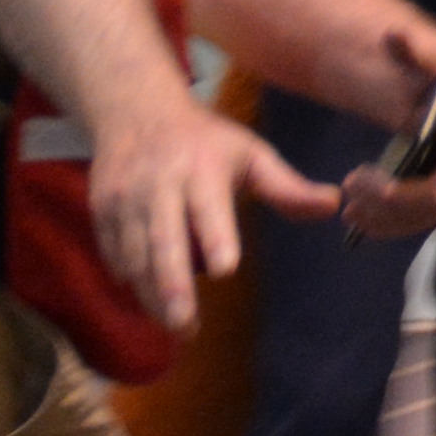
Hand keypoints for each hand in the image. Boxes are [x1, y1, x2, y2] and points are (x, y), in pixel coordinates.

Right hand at [88, 96, 336, 333]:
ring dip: (151, 295)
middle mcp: (159, 183)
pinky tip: (148, 300)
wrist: (134, 109)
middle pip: (163, 240)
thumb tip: (334, 205)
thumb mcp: (250, 154)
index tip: (225, 268)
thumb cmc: (205, 140)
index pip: (208, 207)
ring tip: (175, 326)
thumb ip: (287, 187)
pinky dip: (129, 280)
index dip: (215, 237)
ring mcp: (125, 196)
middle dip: (172, 285)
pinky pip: (112, 253)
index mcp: (202, 168)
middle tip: (185, 324)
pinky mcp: (100, 208)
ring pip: (134, 254)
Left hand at [326, 19, 435, 240]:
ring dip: (387, 214)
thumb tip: (395, 34)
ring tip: (349, 200)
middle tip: (354, 180)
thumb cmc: (410, 57)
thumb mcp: (411, 44)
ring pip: (430, 211)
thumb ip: (409, 44)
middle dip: (403, 196)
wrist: (400, 76)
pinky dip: (386, 223)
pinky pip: (417, 218)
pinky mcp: (434, 190)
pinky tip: (355, 217)